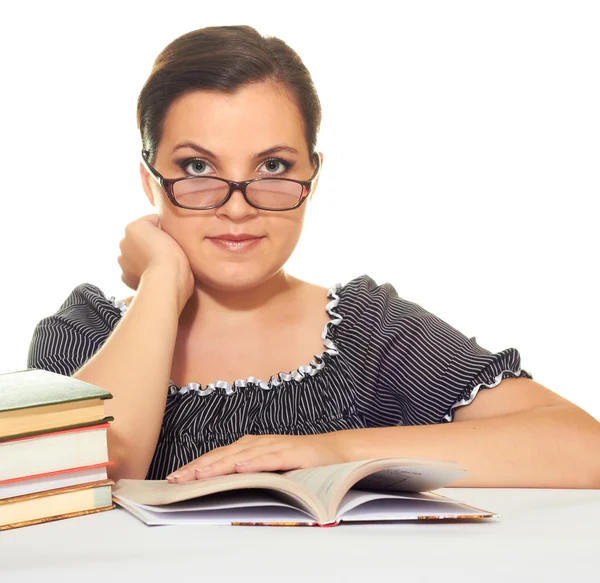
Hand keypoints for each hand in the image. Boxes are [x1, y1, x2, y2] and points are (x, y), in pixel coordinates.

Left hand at [117, 214, 193, 300]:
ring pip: (136, 256)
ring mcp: (123, 263)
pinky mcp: (127, 279)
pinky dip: (142, 272)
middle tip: (165, 251)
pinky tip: (153, 274)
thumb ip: (158, 222)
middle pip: (139, 240)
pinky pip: (135, 272)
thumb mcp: (165, 224)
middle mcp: (123, 243)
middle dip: (149, 244)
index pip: (149, 223)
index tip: (170, 238)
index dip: (161, 229)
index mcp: (131, 228)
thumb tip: (157, 227)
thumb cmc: (168, 253)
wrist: (166, 280)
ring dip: (145, 258)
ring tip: (160, 264)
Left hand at [165, 433, 348, 482]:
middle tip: (178, 479)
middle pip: (225, 454)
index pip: (219, 456)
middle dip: (200, 467)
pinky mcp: (295, 453)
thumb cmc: (301, 461)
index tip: (176, 477)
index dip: (198, 466)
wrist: (337, 451)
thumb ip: (250, 472)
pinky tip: (241, 467)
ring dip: (220, 464)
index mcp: (252, 447)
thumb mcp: (271, 467)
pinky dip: (256, 462)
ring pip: (244, 455)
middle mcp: (261, 443)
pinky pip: (272, 458)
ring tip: (200, 475)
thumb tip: (221, 485)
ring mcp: (278, 446)